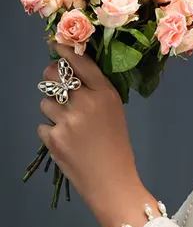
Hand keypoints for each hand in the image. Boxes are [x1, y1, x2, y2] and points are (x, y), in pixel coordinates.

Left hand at [37, 42, 140, 212]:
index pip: (79, 62)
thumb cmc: (117, 147)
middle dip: (50, 79)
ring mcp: (68, 120)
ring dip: (52, 111)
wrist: (112, 182)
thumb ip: (96, 91)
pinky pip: (42, 125)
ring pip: (44, 102)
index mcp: (105, 93)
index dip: (63, 50)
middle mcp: (86, 102)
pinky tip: (67, 143)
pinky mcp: (54, 138)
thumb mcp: (115, 112)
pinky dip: (51, 133)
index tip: (54, 44)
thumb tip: (71, 72)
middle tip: (56, 89)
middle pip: (52, 75)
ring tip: (68, 126)